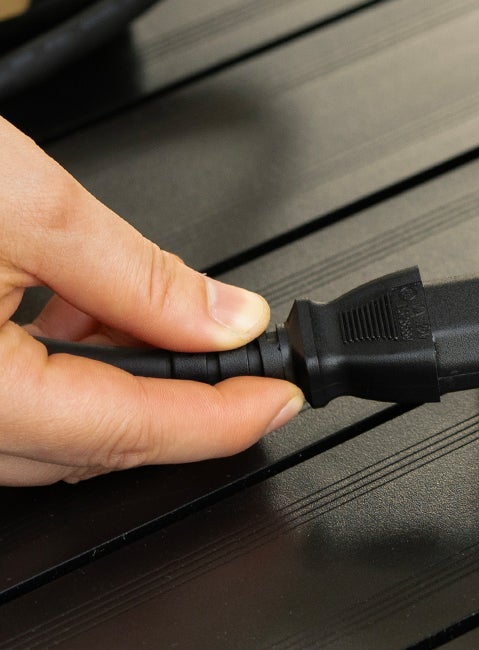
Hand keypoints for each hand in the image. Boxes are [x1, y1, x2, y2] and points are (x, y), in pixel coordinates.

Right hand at [0, 117, 302, 484]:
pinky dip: (48, 374)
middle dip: (174, 409)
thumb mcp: (20, 201)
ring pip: (32, 437)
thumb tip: (223, 318)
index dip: (221, 420)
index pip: (121, 431)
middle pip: (80, 448)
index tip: (281, 397)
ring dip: (110, 391)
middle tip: (247, 366)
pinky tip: (78, 318)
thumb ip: (134, 274)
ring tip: (162, 323)